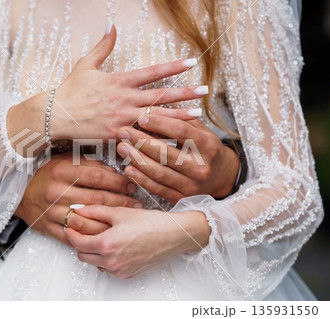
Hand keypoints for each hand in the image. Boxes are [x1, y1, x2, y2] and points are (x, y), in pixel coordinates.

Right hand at [7, 25, 208, 152]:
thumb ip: (103, 46)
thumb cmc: (70, 90)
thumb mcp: (86, 64)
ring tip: (198, 116)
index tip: (191, 63)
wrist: (56, 115)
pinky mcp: (116, 134)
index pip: (152, 72)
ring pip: (155, 117)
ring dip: (178, 117)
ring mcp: (122, 118)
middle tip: (204, 90)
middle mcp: (124, 99)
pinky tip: (173, 140)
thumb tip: (112, 26)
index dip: (173, 67)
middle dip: (184, 93)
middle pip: (160, 95)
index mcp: (119, 81)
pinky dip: (157, 139)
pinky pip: (141, 137)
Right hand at [14, 152, 141, 245]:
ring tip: (126, 221)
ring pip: (87, 221)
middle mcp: (56, 191)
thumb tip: (114, 171)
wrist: (18, 192)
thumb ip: (88, 164)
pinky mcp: (48, 227)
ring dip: (110, 222)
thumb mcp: (64, 160)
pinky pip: (73, 236)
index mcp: (61, 171)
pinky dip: (90, 236)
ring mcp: (51, 212)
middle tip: (136, 203)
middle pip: (96, 199)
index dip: (118, 182)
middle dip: (121, 202)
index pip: (98, 177)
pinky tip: (105, 234)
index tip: (131, 185)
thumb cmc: (45, 174)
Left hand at [65, 205, 210, 278]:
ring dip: (92, 251)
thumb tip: (79, 209)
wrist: (174, 235)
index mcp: (107, 245)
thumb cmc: (151, 223)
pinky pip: (107, 268)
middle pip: (82, 255)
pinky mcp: (127, 274)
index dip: (71, 233)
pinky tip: (114, 245)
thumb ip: (95, 210)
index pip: (77, 243)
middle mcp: (111, 261)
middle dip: (80, 243)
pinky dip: (105, 258)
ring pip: (94, 263)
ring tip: (101, 236)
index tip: (71, 226)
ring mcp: (119, 270)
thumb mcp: (120, 212)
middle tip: (84, 230)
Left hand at [116, 114, 239, 202]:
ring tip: (122, 147)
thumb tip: (157, 108)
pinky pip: (157, 188)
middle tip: (124, 131)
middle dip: (142, 141)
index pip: (182, 132)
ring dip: (137, 159)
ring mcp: (191, 185)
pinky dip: (141, 179)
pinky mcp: (181, 198)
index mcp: (208, 147)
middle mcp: (201, 167)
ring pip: (160, 172)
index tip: (142, 117)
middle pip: (167, 153)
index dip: (160, 123)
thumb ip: (183, 121)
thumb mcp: (203, 132)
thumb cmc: (207, 151)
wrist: (222, 179)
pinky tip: (128, 168)